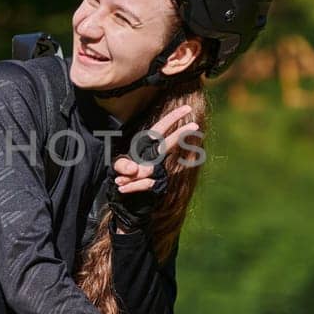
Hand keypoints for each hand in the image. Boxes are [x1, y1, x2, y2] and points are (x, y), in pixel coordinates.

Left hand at [109, 104, 200, 231]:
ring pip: (148, 170)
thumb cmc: (122, 179)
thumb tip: (135, 168)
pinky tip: (122, 189)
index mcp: (145, 147)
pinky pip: (146, 184)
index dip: (172, 118)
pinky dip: (132, 187)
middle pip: (168, 144)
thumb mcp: (117, 169)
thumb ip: (122, 164)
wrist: (125, 205)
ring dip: (131, 178)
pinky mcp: (158, 185)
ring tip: (119, 182)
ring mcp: (159, 171)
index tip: (187, 108)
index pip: (160, 129)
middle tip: (196, 125)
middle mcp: (155, 157)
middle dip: (180, 134)